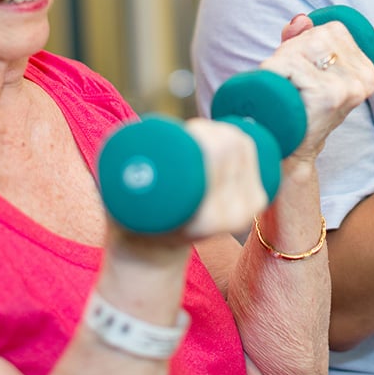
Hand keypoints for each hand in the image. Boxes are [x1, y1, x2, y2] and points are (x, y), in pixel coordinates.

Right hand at [105, 117, 269, 250]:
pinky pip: (255, 157)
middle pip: (233, 146)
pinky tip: (224, 138)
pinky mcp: (255, 203)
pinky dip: (239, 140)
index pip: (216, 154)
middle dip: (211, 128)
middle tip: (189, 131)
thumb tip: (127, 136)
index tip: (183, 131)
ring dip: (223, 131)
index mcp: (204, 218)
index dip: (201, 132)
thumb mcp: (118, 196)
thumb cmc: (131, 216)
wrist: (156, 246)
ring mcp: (246, 212)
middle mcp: (231, 217)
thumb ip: (118, 170)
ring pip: (245, 146)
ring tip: (200, 135)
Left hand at [256, 14, 373, 160]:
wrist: (290, 148)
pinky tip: (276, 89)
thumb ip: (302, 38)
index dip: (307, 41)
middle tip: (286, 78)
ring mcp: (348, 86)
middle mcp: (364, 77)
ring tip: (283, 86)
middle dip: (292, 50)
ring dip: (280, 62)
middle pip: (316, 37)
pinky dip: (274, 72)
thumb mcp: (306, 67)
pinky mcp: (328, 95)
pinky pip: (291, 66)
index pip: (332, 30)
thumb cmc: (298, 105)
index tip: (298, 67)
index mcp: (366, 69)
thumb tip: (300, 19)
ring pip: (301, 49)